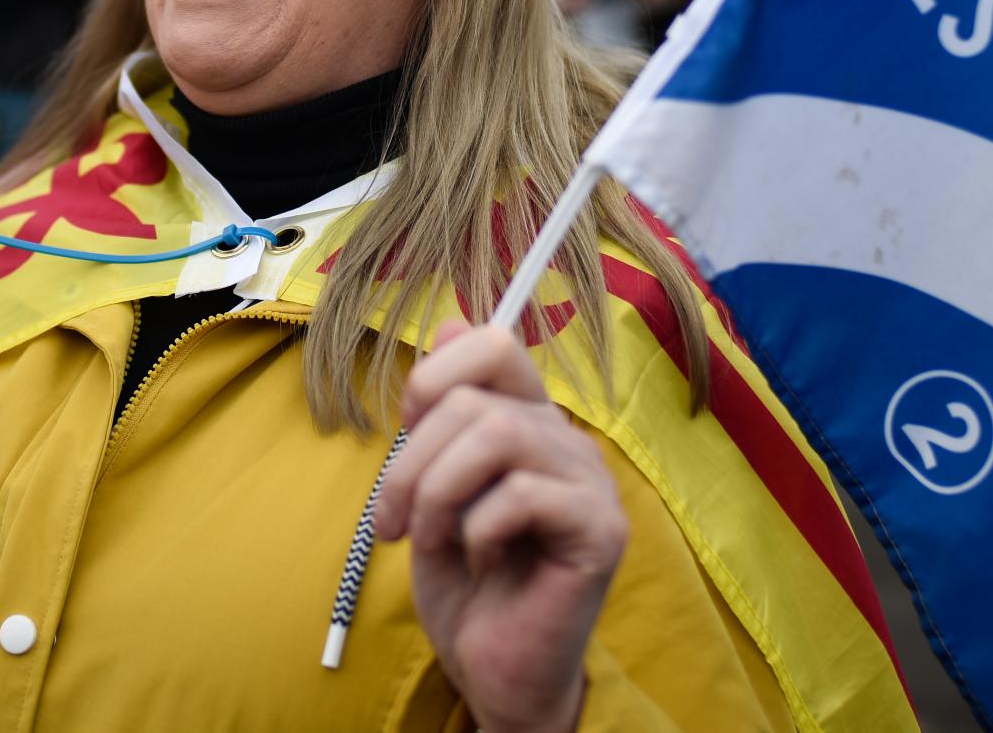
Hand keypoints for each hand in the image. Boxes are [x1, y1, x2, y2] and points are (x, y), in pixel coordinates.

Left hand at [374, 319, 624, 732]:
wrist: (493, 672)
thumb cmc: (465, 583)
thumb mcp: (432, 488)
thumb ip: (443, 413)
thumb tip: (453, 320)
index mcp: (530, 421)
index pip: (493, 344)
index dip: (434, 376)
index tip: (403, 436)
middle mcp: (568, 440)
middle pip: (476, 399)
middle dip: (412, 462)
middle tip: (392, 524)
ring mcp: (592, 483)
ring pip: (497, 435)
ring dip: (437, 494)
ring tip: (432, 541)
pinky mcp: (601, 530)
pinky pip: (521, 494)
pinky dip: (478, 531)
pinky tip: (484, 563)